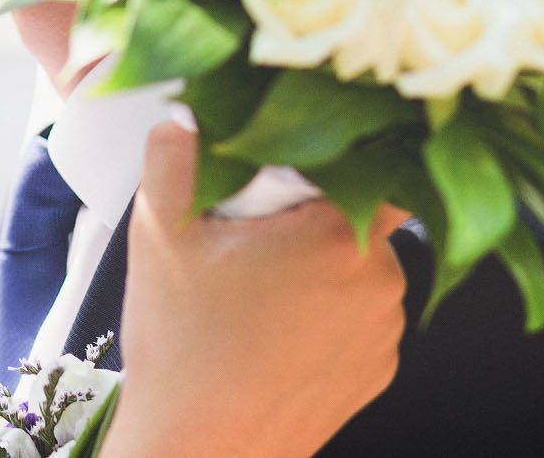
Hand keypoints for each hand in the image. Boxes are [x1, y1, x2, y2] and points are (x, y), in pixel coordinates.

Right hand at [102, 120, 406, 457]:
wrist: (200, 450)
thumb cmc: (183, 348)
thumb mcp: (160, 236)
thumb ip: (171, 160)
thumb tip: (182, 119)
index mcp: (336, 235)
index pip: (379, 162)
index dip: (342, 155)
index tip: (302, 166)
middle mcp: (378, 281)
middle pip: (362, 214)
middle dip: (316, 214)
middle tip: (256, 232)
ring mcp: (383, 331)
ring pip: (363, 267)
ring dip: (324, 265)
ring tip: (260, 288)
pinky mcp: (377, 371)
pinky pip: (362, 316)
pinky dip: (329, 313)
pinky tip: (276, 327)